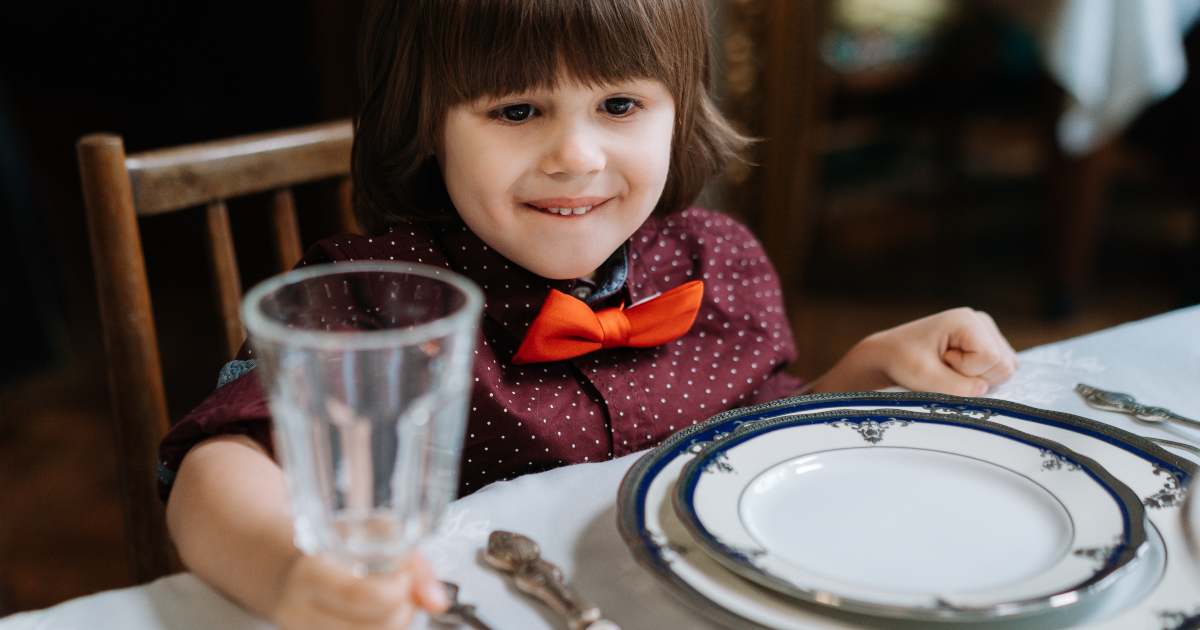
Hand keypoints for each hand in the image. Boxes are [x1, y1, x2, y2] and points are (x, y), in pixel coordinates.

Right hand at [271, 551, 448, 629]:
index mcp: (310, 573)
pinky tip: (378, 617)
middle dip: (403, 612)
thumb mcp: (364, 532)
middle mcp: (301, 611)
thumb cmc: (324, 545)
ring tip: (393, 605)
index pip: (360, 595)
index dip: (397, 590)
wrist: (275, 564)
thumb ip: (410, 562)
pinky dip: (379, 629)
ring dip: (394, 625)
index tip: (403, 577)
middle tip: (405, 593)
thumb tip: (438, 600)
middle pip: (372, 629)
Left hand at [810, 307, 1017, 395]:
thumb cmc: (900, 361)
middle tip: (943, 366)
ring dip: (975, 377)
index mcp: (967, 320)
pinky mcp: (986, 345)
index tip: (939, 361)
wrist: (888, 354)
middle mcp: (981, 321)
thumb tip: (985, 390)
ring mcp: (986, 332)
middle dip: (973, 375)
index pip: (991, 359)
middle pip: (1004, 366)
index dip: (966, 370)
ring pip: (1004, 370)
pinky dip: (978, 376)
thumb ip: (957, 387)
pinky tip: (954, 368)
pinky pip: (999, 371)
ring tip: (947, 366)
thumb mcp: (923, 377)